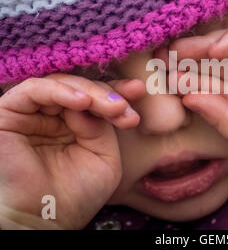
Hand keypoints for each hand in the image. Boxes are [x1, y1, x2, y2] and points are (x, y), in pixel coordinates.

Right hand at [0, 74, 144, 228]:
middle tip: (125, 106)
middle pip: (82, 89)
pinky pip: (34, 90)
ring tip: (113, 106)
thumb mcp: (103, 155)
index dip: (116, 92)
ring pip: (62, 85)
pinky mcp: (10, 112)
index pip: (96, 99)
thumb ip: (101, 126)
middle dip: (108, 94)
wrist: (45, 220)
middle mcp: (53, 116)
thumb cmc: (77, 193)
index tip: (138, 91)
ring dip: (91, 93)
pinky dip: (60, 91)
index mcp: (76, 125)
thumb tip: (92, 102)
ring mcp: (32, 114)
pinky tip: (83, 102)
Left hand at [161, 13, 227, 163]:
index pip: (216, 83)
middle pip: (219, 61)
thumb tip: (188, 98)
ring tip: (178, 51)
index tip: (169, 81)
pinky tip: (215, 50)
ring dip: (205, 47)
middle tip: (164, 59)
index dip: (193, 81)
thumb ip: (220, 116)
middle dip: (192, 61)